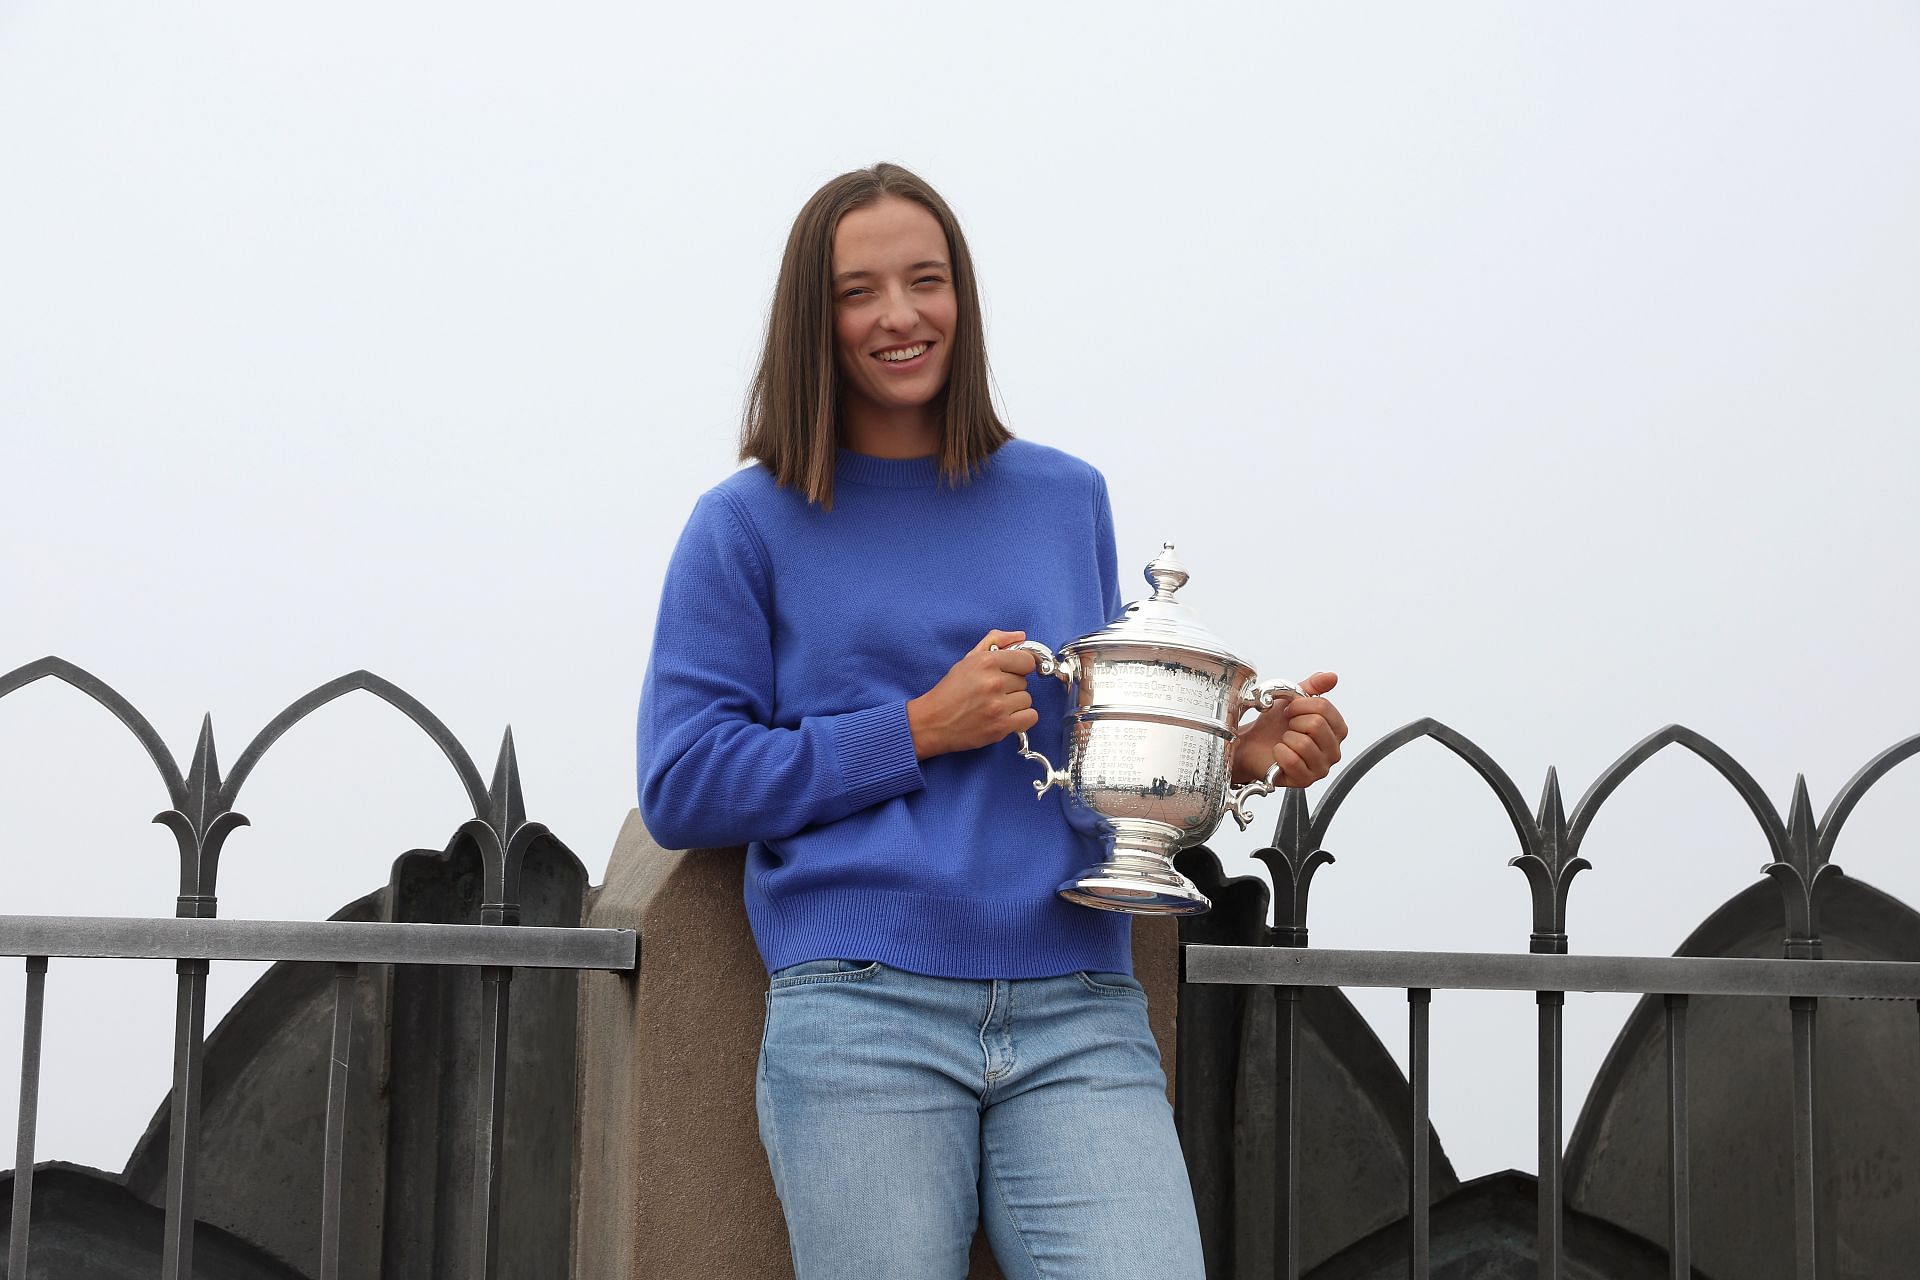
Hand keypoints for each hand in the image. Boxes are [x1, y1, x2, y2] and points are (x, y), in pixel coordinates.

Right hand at [906, 630, 1040, 759]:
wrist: (932, 722)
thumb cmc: (950, 691)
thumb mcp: (968, 660)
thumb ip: (995, 642)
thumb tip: (1021, 636)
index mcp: (986, 661)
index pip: (1026, 660)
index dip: (1019, 667)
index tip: (1010, 673)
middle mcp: (994, 682)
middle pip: (1024, 682)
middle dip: (1011, 687)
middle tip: (991, 692)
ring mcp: (998, 706)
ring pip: (1027, 699)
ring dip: (1014, 704)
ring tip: (994, 706)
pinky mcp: (1001, 726)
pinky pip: (1031, 717)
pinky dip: (1021, 719)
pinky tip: (1004, 717)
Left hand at [1230, 671, 1347, 788]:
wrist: (1253, 745)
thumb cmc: (1274, 725)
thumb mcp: (1293, 700)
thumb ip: (1313, 687)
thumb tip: (1332, 676)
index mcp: (1337, 730)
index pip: (1325, 709)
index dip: (1301, 705)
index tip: (1290, 710)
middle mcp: (1334, 751)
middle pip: (1316, 725)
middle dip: (1293, 722)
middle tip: (1286, 727)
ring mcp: (1322, 768)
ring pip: (1304, 743)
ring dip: (1286, 738)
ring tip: (1284, 741)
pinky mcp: (1305, 780)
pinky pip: (1292, 760)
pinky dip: (1279, 752)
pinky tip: (1278, 753)